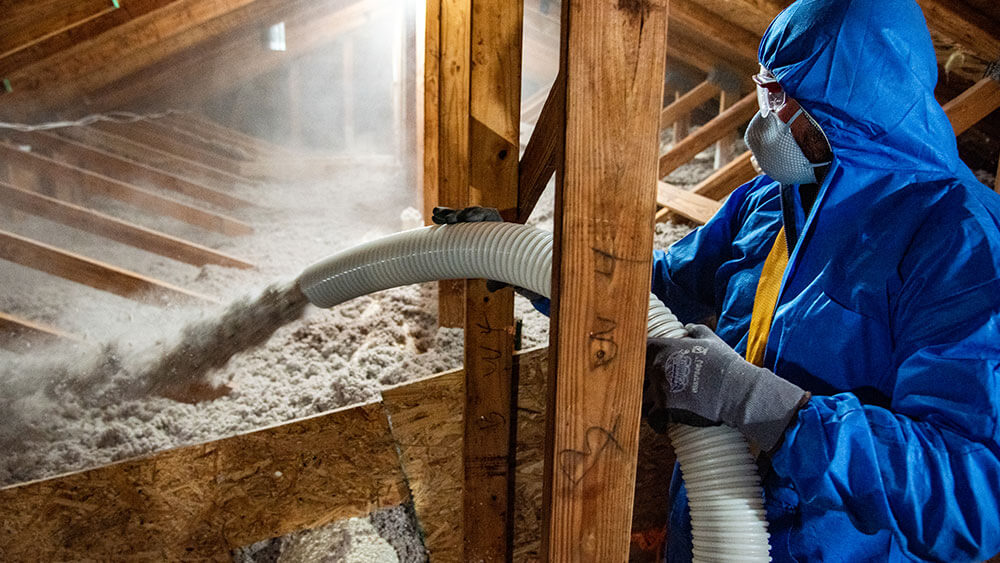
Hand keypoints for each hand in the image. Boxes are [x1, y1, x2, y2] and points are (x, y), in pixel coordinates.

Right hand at [431, 206, 544, 302]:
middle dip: (460, 215)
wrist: (504, 262)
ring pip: (461, 216)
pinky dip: (445, 217)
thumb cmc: (505, 266)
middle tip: (450, 220)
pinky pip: (454, 220)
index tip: (468, 218)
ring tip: (436, 215)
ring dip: (449, 214)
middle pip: (473, 214)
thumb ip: (498, 281)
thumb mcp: (502, 274)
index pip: (490, 215)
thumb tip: (491, 288)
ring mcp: (475, 225)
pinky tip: (435, 215)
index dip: (479, 214)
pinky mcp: (464, 228)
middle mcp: (486, 225)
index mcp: (498, 230)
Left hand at [643, 324, 809, 452]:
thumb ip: (696, 331)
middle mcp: (656, 367)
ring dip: (648, 404)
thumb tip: (688, 326)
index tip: (642, 365)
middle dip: (641, 383)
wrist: (736, 389)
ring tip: (658, 407)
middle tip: (650, 389)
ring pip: (641, 400)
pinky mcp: (666, 409)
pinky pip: (652, 419)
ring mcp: (659, 389)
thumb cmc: (724, 364)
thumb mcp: (711, 340)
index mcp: (663, 348)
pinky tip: (664, 423)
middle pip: (635, 376)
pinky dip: (657, 423)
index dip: (637, 357)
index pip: (637, 350)